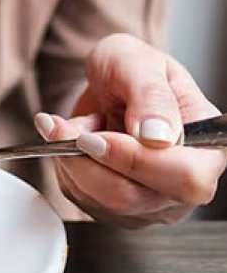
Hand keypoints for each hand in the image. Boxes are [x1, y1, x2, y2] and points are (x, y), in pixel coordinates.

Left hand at [34, 34, 225, 227]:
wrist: (107, 83)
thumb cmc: (130, 69)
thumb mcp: (137, 63)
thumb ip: (150, 96)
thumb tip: (158, 136)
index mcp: (208, 147)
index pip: (183, 177)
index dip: (134, 160)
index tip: (93, 136)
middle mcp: (184, 184)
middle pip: (132, 197)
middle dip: (88, 160)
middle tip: (63, 127)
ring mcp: (150, 202)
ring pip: (100, 202)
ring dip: (71, 160)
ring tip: (69, 126)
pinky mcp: (116, 209)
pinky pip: (81, 199)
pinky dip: (65, 168)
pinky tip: (71, 143)